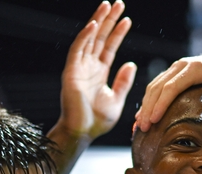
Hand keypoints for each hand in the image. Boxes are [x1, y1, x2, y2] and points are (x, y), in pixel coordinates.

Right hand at [57, 0, 136, 140]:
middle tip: (118, 2)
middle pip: (99, 38)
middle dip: (109, 20)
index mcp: (98, 73)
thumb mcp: (117, 100)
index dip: (118, 33)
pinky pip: (77, 50)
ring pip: (89, 38)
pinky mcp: (71, 72)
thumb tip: (130, 64)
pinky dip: (85, 36)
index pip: (109, 47)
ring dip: (98, 21)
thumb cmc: (97, 120)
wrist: (82, 133)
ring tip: (107, 5)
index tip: (127, 19)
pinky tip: (94, 24)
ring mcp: (78, 68)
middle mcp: (87, 67)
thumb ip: (123, 82)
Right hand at [135, 53, 201, 131]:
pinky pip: (156, 89)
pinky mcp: (173, 76)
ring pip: (153, 88)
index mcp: (194, 68)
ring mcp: (175, 70)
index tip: (153, 120)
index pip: (171, 86)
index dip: (160, 104)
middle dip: (148, 108)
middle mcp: (181, 66)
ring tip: (139, 127)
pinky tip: (143, 119)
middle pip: (157, 87)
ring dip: (144, 106)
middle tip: (142, 128)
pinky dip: (148, 103)